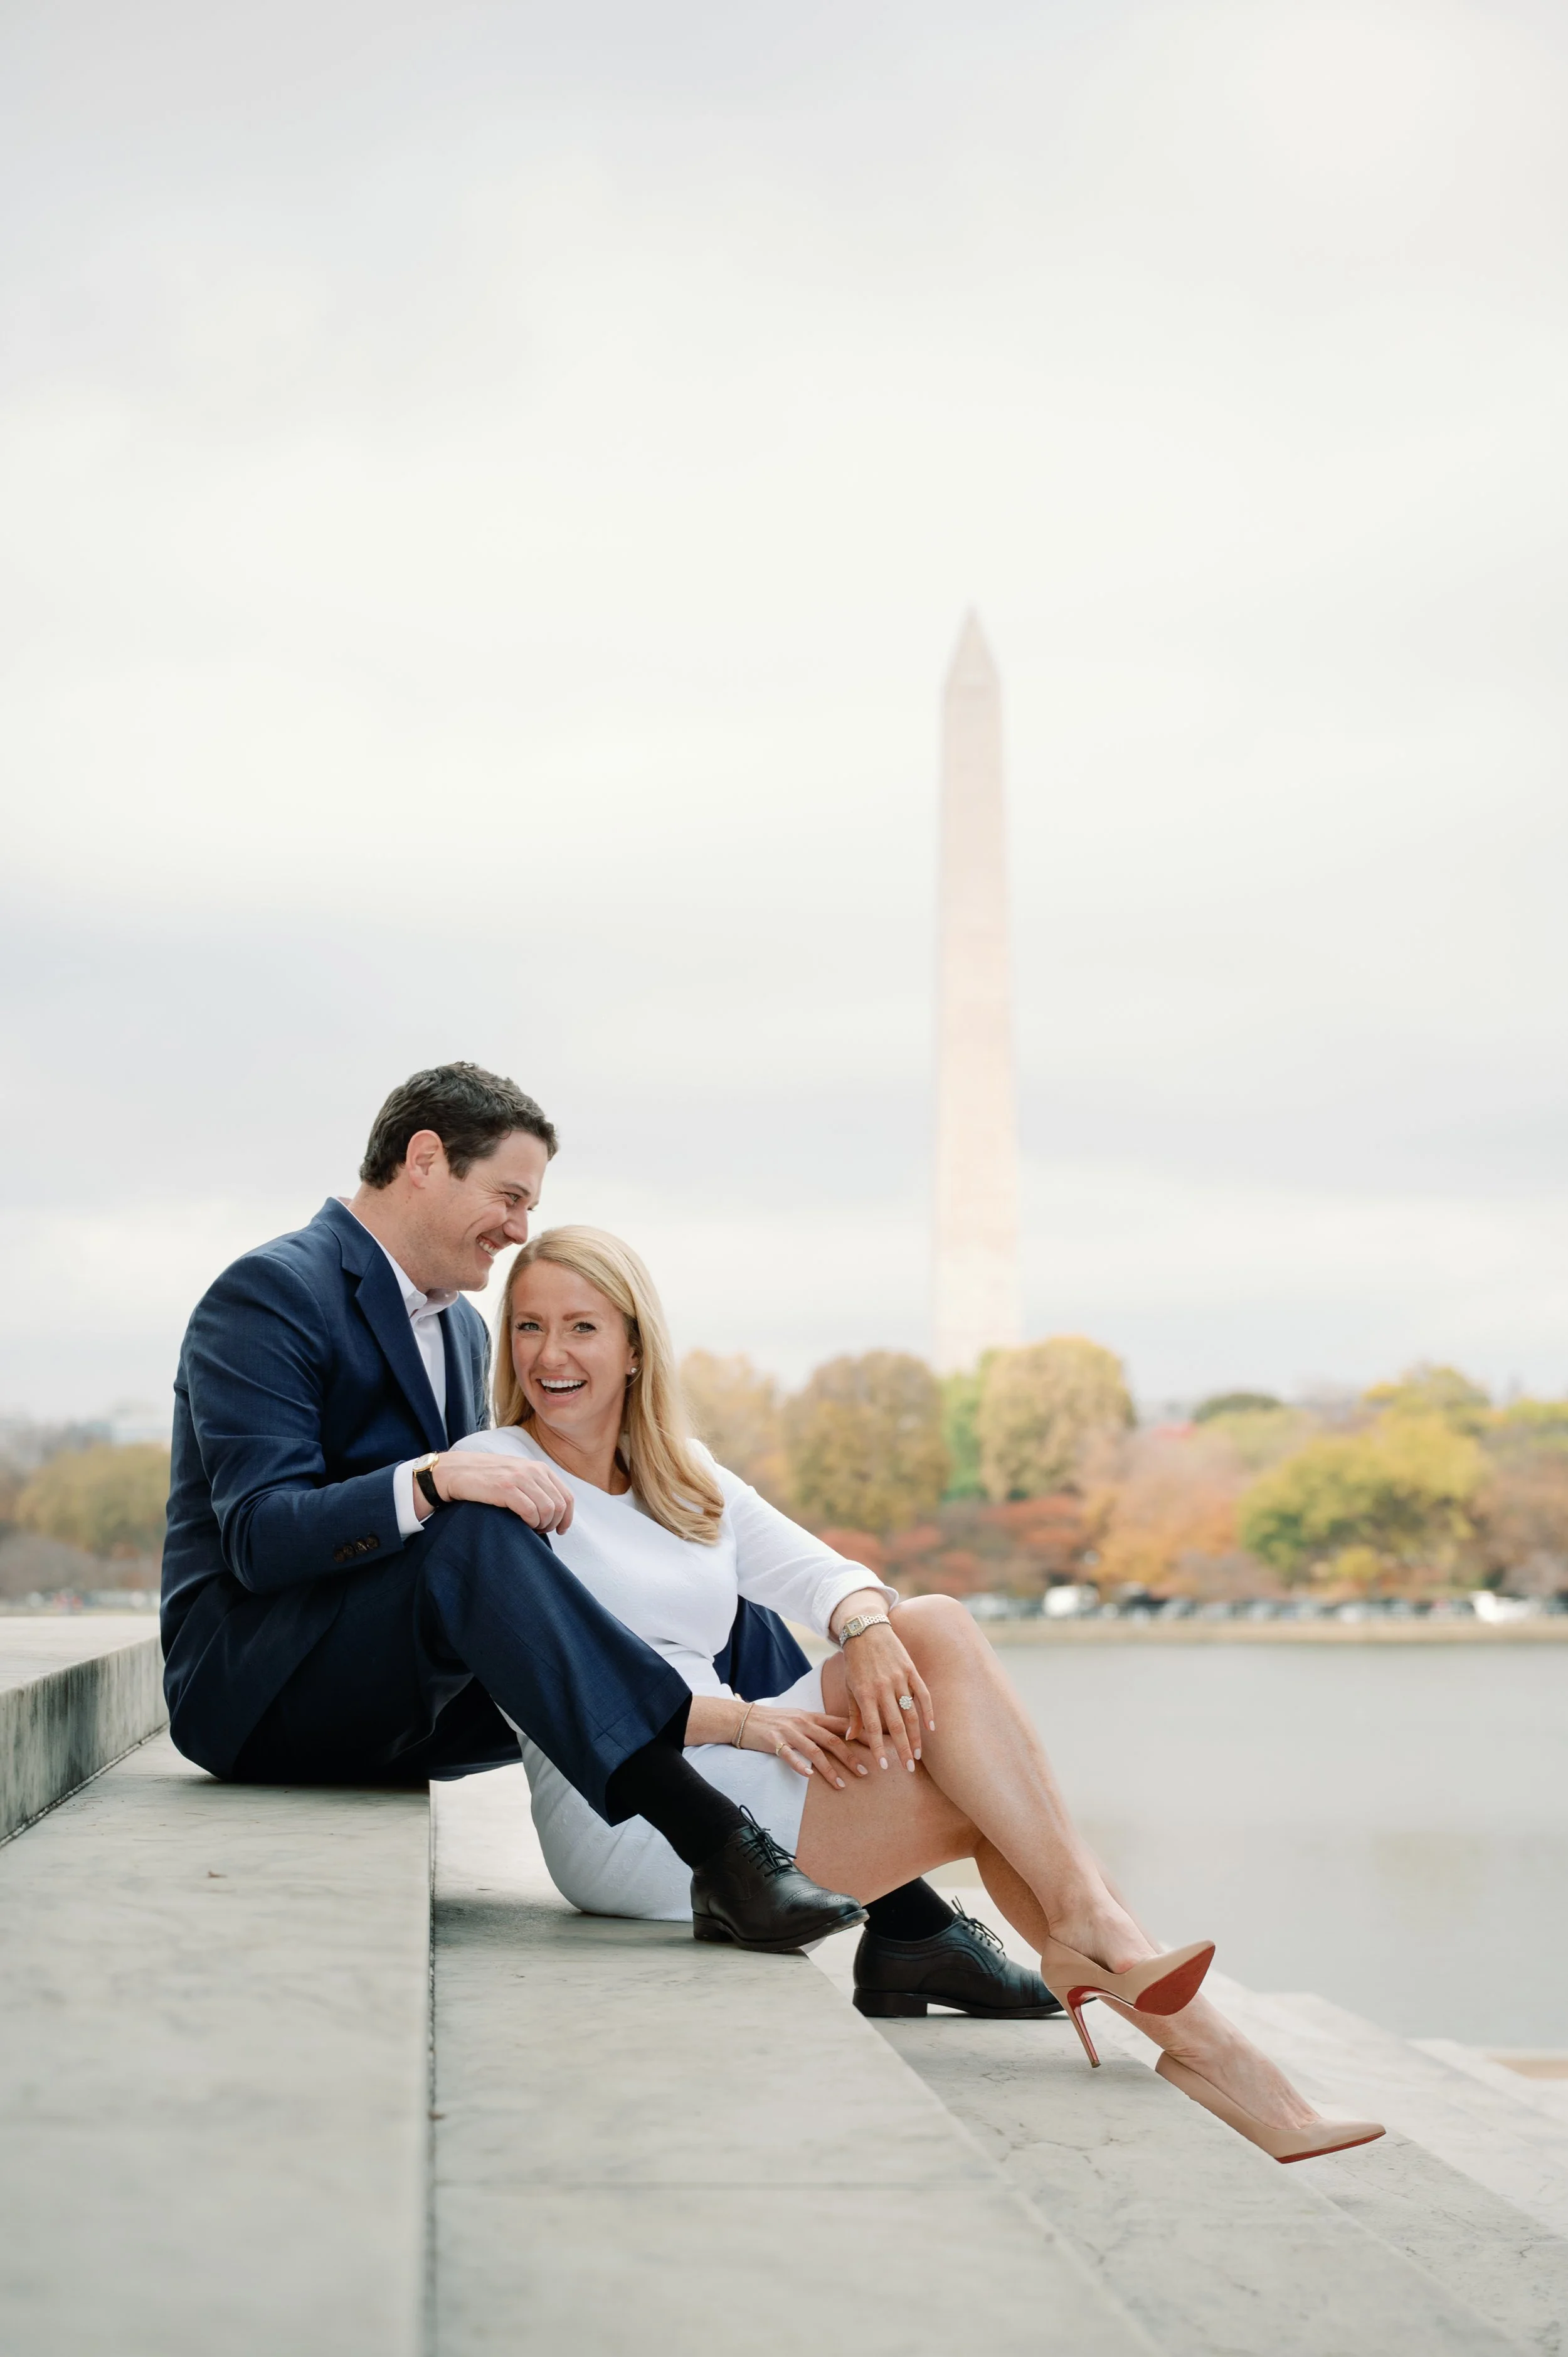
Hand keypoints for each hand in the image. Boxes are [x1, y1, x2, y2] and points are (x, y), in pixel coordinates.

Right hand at [429, 1449, 574, 1532]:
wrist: (455, 1471)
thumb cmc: (485, 1478)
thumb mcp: (516, 1474)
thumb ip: (535, 1486)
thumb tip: (554, 1510)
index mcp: (539, 1468)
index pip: (567, 1496)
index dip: (567, 1518)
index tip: (560, 1531)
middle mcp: (533, 1471)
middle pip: (559, 1505)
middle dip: (554, 1524)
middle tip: (541, 1531)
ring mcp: (519, 1478)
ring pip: (547, 1509)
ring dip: (542, 1525)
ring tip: (531, 1530)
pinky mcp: (505, 1488)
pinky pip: (530, 1511)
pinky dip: (530, 1523)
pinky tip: (523, 1526)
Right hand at [738, 1704, 862, 1787]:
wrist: (744, 1718)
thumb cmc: (774, 1720)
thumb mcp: (799, 1718)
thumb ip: (818, 1725)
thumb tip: (840, 1735)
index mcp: (812, 1717)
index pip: (841, 1725)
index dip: (860, 1734)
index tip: (877, 1746)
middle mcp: (803, 1723)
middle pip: (832, 1740)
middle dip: (851, 1757)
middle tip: (865, 1772)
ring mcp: (789, 1732)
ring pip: (815, 1751)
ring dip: (830, 1769)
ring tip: (841, 1784)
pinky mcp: (774, 1741)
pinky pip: (789, 1755)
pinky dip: (800, 1765)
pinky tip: (808, 1776)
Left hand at [837, 1620, 933, 1772]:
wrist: (866, 1630)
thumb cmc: (855, 1662)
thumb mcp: (849, 1687)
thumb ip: (853, 1713)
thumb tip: (850, 1737)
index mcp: (865, 1693)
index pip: (873, 1727)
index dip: (878, 1748)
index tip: (884, 1766)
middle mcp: (883, 1688)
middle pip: (895, 1725)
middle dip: (902, 1749)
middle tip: (909, 1768)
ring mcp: (899, 1679)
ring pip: (910, 1713)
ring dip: (915, 1736)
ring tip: (918, 1754)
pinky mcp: (911, 1670)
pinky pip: (923, 1694)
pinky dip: (929, 1711)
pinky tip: (932, 1728)